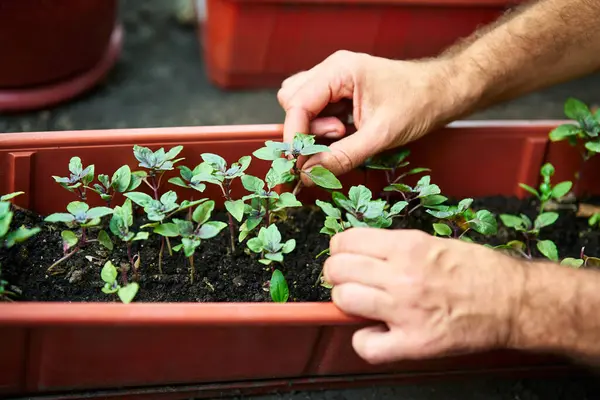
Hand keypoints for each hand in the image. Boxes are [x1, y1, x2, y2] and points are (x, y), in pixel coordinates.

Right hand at [277, 50, 473, 184]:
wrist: (442, 92)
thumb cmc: (418, 105)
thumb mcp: (379, 136)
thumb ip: (341, 156)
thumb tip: (308, 174)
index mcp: (339, 70)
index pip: (296, 103)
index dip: (294, 136)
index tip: (298, 163)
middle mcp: (332, 70)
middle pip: (292, 101)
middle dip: (306, 128)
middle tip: (337, 138)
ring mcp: (335, 79)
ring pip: (301, 105)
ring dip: (314, 127)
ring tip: (344, 134)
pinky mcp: (340, 91)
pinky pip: (317, 109)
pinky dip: (322, 126)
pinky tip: (345, 132)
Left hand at [323, 227, 525, 363]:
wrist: (514, 302)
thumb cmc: (478, 270)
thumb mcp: (433, 243)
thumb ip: (394, 248)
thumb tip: (360, 253)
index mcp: (407, 246)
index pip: (346, 241)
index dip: (340, 250)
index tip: (346, 256)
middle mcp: (401, 275)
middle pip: (337, 270)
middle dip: (338, 275)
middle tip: (351, 281)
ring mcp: (405, 310)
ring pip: (343, 301)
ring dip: (347, 303)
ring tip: (364, 305)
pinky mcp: (414, 342)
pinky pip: (366, 345)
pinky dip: (365, 341)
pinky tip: (377, 333)